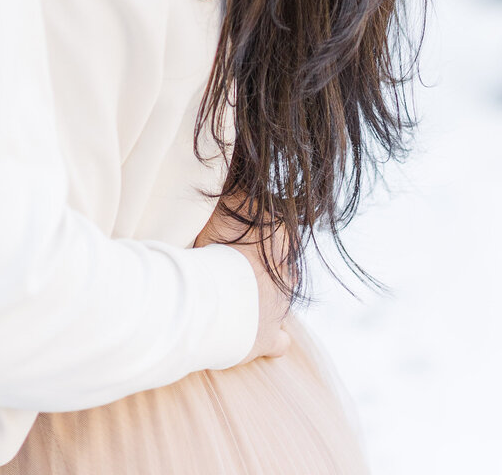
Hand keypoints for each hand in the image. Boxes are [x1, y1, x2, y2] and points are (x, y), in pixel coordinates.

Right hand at [196, 198, 290, 361]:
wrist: (214, 296)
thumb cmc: (217, 245)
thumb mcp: (227, 202)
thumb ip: (236, 186)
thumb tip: (241, 158)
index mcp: (282, 238)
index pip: (285, 232)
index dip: (266, 234)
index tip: (247, 238)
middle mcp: (287, 272)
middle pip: (285, 266)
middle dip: (270, 267)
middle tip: (244, 266)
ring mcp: (281, 307)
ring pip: (283, 301)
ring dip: (268, 298)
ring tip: (246, 296)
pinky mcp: (270, 337)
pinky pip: (279, 341)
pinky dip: (274, 340)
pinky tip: (267, 338)